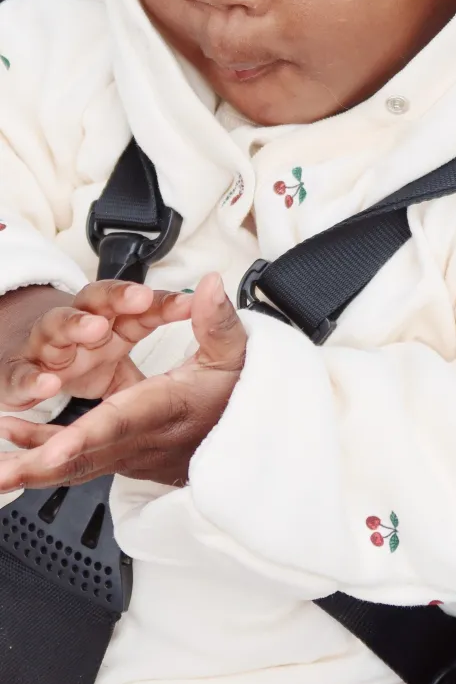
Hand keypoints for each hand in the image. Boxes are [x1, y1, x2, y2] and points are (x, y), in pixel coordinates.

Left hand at [0, 274, 245, 489]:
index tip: (49, 452)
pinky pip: (81, 462)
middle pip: (85, 457)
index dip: (83, 436)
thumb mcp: (236, 354)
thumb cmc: (238, 393)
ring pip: (76, 467)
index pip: (120, 422)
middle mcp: (145, 438)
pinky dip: (44, 456)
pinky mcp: (127, 459)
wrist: (250, 439)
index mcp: (167, 408)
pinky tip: (15, 444)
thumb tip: (209, 287)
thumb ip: (218, 320)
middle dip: (37, 467)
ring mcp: (134, 454)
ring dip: (31, 470)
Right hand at [0, 280, 192, 407]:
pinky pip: (21, 376)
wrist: (29, 368)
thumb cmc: (86, 356)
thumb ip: (164, 348)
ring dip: (75, 324)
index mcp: (112, 321)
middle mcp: (79, 326)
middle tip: (139, 298)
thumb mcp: (128, 353)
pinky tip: (46, 386)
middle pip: (96, 301)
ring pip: (57, 327)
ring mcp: (46, 348)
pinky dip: (31, 380)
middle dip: (117, 297)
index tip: (188, 303)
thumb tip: (209, 323)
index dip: (161, 302)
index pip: (139, 305)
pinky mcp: (18, 375)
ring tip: (94, 329)